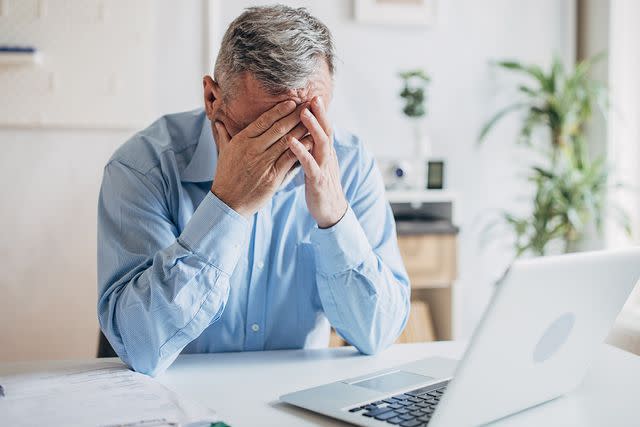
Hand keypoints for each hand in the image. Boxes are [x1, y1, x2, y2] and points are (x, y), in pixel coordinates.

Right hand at [211, 100, 310, 217]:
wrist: (228, 202)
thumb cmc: (227, 177)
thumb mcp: (224, 153)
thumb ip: (225, 135)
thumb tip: (218, 122)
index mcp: (242, 141)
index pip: (264, 120)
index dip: (279, 110)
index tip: (292, 101)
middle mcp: (252, 149)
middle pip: (278, 128)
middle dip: (295, 115)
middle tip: (308, 105)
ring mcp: (263, 163)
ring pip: (286, 141)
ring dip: (301, 129)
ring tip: (313, 119)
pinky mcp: (272, 177)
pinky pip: (290, 159)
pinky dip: (302, 149)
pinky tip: (311, 141)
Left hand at [288, 96, 347, 228]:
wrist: (330, 211)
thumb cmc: (320, 186)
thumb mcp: (318, 164)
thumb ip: (314, 149)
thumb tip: (308, 133)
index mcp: (326, 153)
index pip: (324, 128)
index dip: (320, 113)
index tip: (312, 95)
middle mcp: (327, 157)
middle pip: (325, 131)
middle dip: (320, 113)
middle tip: (312, 97)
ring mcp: (324, 168)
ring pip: (321, 144)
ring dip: (313, 127)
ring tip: (303, 113)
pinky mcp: (317, 181)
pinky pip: (310, 164)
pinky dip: (301, 152)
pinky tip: (292, 142)